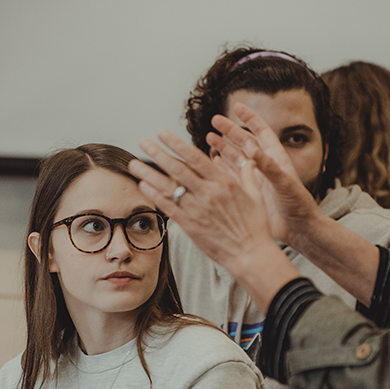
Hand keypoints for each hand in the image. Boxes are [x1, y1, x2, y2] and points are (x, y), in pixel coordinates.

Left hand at [128, 130, 280, 277]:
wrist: (250, 254)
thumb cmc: (255, 225)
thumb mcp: (255, 194)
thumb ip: (247, 173)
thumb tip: (248, 158)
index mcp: (224, 182)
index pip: (195, 157)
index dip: (176, 144)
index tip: (162, 134)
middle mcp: (208, 193)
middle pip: (177, 169)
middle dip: (157, 153)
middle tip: (143, 142)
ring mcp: (197, 209)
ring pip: (168, 187)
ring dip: (148, 174)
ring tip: (133, 164)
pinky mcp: (190, 225)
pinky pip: (168, 207)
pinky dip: (154, 195)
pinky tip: (143, 185)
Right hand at [208, 104, 323, 248]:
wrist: (299, 229)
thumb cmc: (298, 205)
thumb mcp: (283, 182)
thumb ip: (267, 165)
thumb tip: (251, 147)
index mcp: (276, 158)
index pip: (261, 131)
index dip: (250, 118)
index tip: (237, 106)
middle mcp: (265, 166)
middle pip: (245, 142)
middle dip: (230, 131)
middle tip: (214, 121)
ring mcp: (257, 179)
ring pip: (237, 158)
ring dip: (224, 148)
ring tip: (209, 139)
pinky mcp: (251, 192)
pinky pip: (234, 176)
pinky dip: (223, 168)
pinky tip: (213, 163)